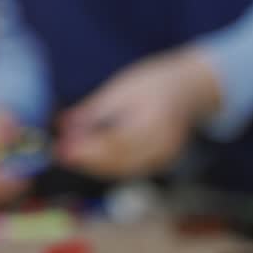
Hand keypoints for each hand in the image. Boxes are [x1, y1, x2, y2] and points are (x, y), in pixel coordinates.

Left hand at [55, 46, 222, 178]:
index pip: (116, 142)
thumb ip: (93, 112)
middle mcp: (163, 143)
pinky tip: (89, 159)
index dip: (87, 149)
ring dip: (94, 166)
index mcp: (155, 120)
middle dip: (87, 160)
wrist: (191, 89)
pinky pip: (130, 169)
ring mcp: (165, 156)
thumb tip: (63, 126)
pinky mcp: (161, 163)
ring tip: (70, 155)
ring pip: (122, 169)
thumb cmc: (154, 83)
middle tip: (61, 153)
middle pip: (119, 160)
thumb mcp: (120, 90)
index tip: (63, 148)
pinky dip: (108, 166)